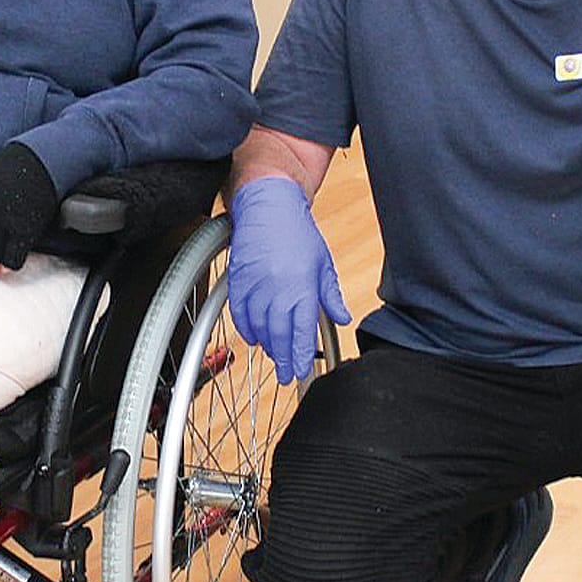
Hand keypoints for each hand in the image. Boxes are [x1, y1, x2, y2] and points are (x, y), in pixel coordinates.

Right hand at [226, 175, 350, 385]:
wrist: (268, 206)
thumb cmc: (298, 233)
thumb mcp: (322, 264)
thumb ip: (331, 295)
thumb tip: (342, 318)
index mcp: (301, 286)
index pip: (301, 331)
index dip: (300, 356)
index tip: (301, 371)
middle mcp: (276, 289)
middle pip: (279, 335)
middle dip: (283, 359)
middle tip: (287, 375)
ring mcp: (255, 286)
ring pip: (259, 327)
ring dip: (267, 345)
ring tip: (275, 356)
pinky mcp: (238, 281)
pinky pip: (240, 314)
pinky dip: (247, 329)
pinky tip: (256, 338)